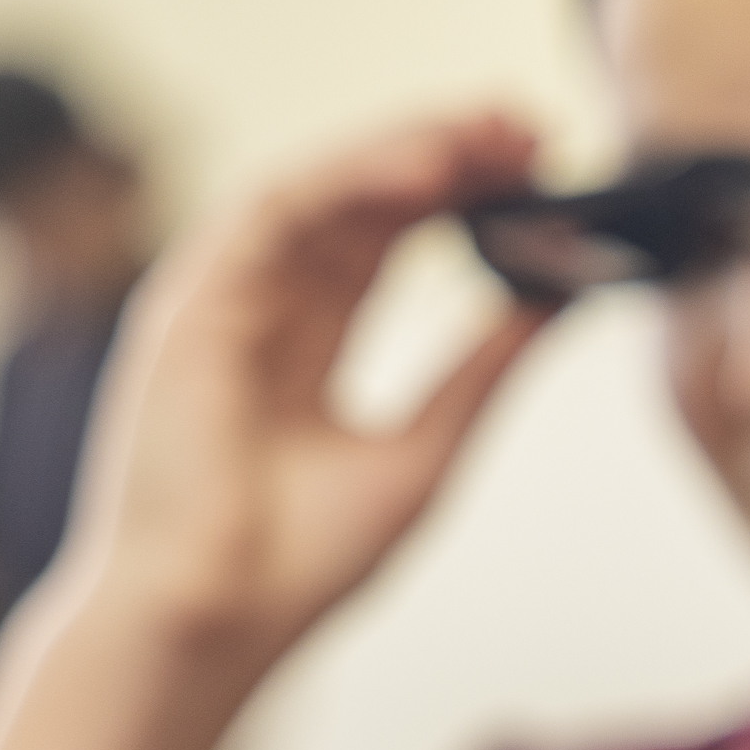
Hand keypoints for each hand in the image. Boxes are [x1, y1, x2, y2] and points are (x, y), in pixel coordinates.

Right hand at [54, 114, 550, 681]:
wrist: (212, 623)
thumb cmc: (300, 563)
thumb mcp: (426, 451)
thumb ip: (483, 370)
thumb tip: (560, 301)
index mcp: (308, 348)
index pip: (388, 243)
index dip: (461, 199)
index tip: (544, 172)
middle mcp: (262, 311)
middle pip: (359, 205)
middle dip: (444, 157)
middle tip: (532, 126)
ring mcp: (221, 302)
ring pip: (321, 191)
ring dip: (406, 149)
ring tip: (494, 129)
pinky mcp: (189, 301)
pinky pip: (277, 209)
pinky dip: (353, 176)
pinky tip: (429, 164)